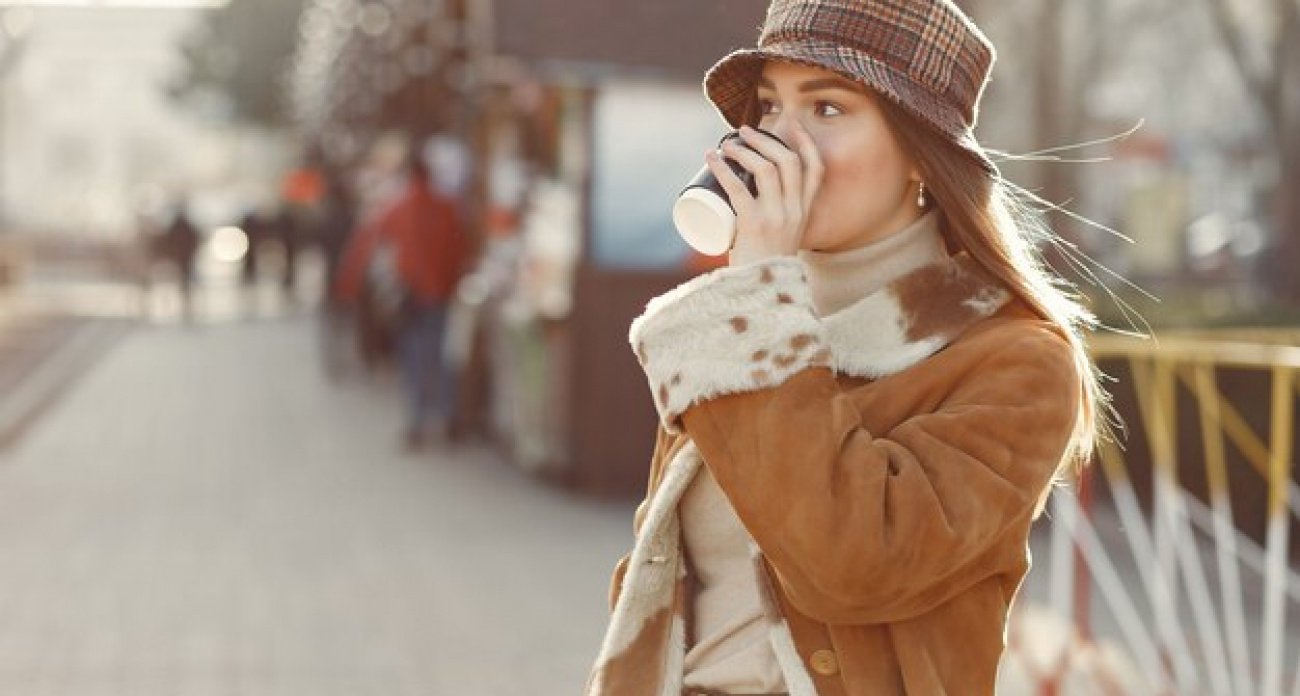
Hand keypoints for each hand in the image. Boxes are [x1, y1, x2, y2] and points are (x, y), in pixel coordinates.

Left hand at [704, 123, 823, 265]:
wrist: (762, 295)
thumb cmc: (765, 268)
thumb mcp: (782, 240)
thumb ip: (776, 222)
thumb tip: (750, 198)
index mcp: (805, 213)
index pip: (816, 170)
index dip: (806, 143)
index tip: (793, 125)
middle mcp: (795, 212)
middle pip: (787, 161)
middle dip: (766, 139)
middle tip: (743, 131)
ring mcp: (777, 217)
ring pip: (766, 168)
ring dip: (744, 150)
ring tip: (726, 145)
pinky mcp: (754, 224)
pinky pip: (738, 188)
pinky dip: (723, 169)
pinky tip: (712, 158)